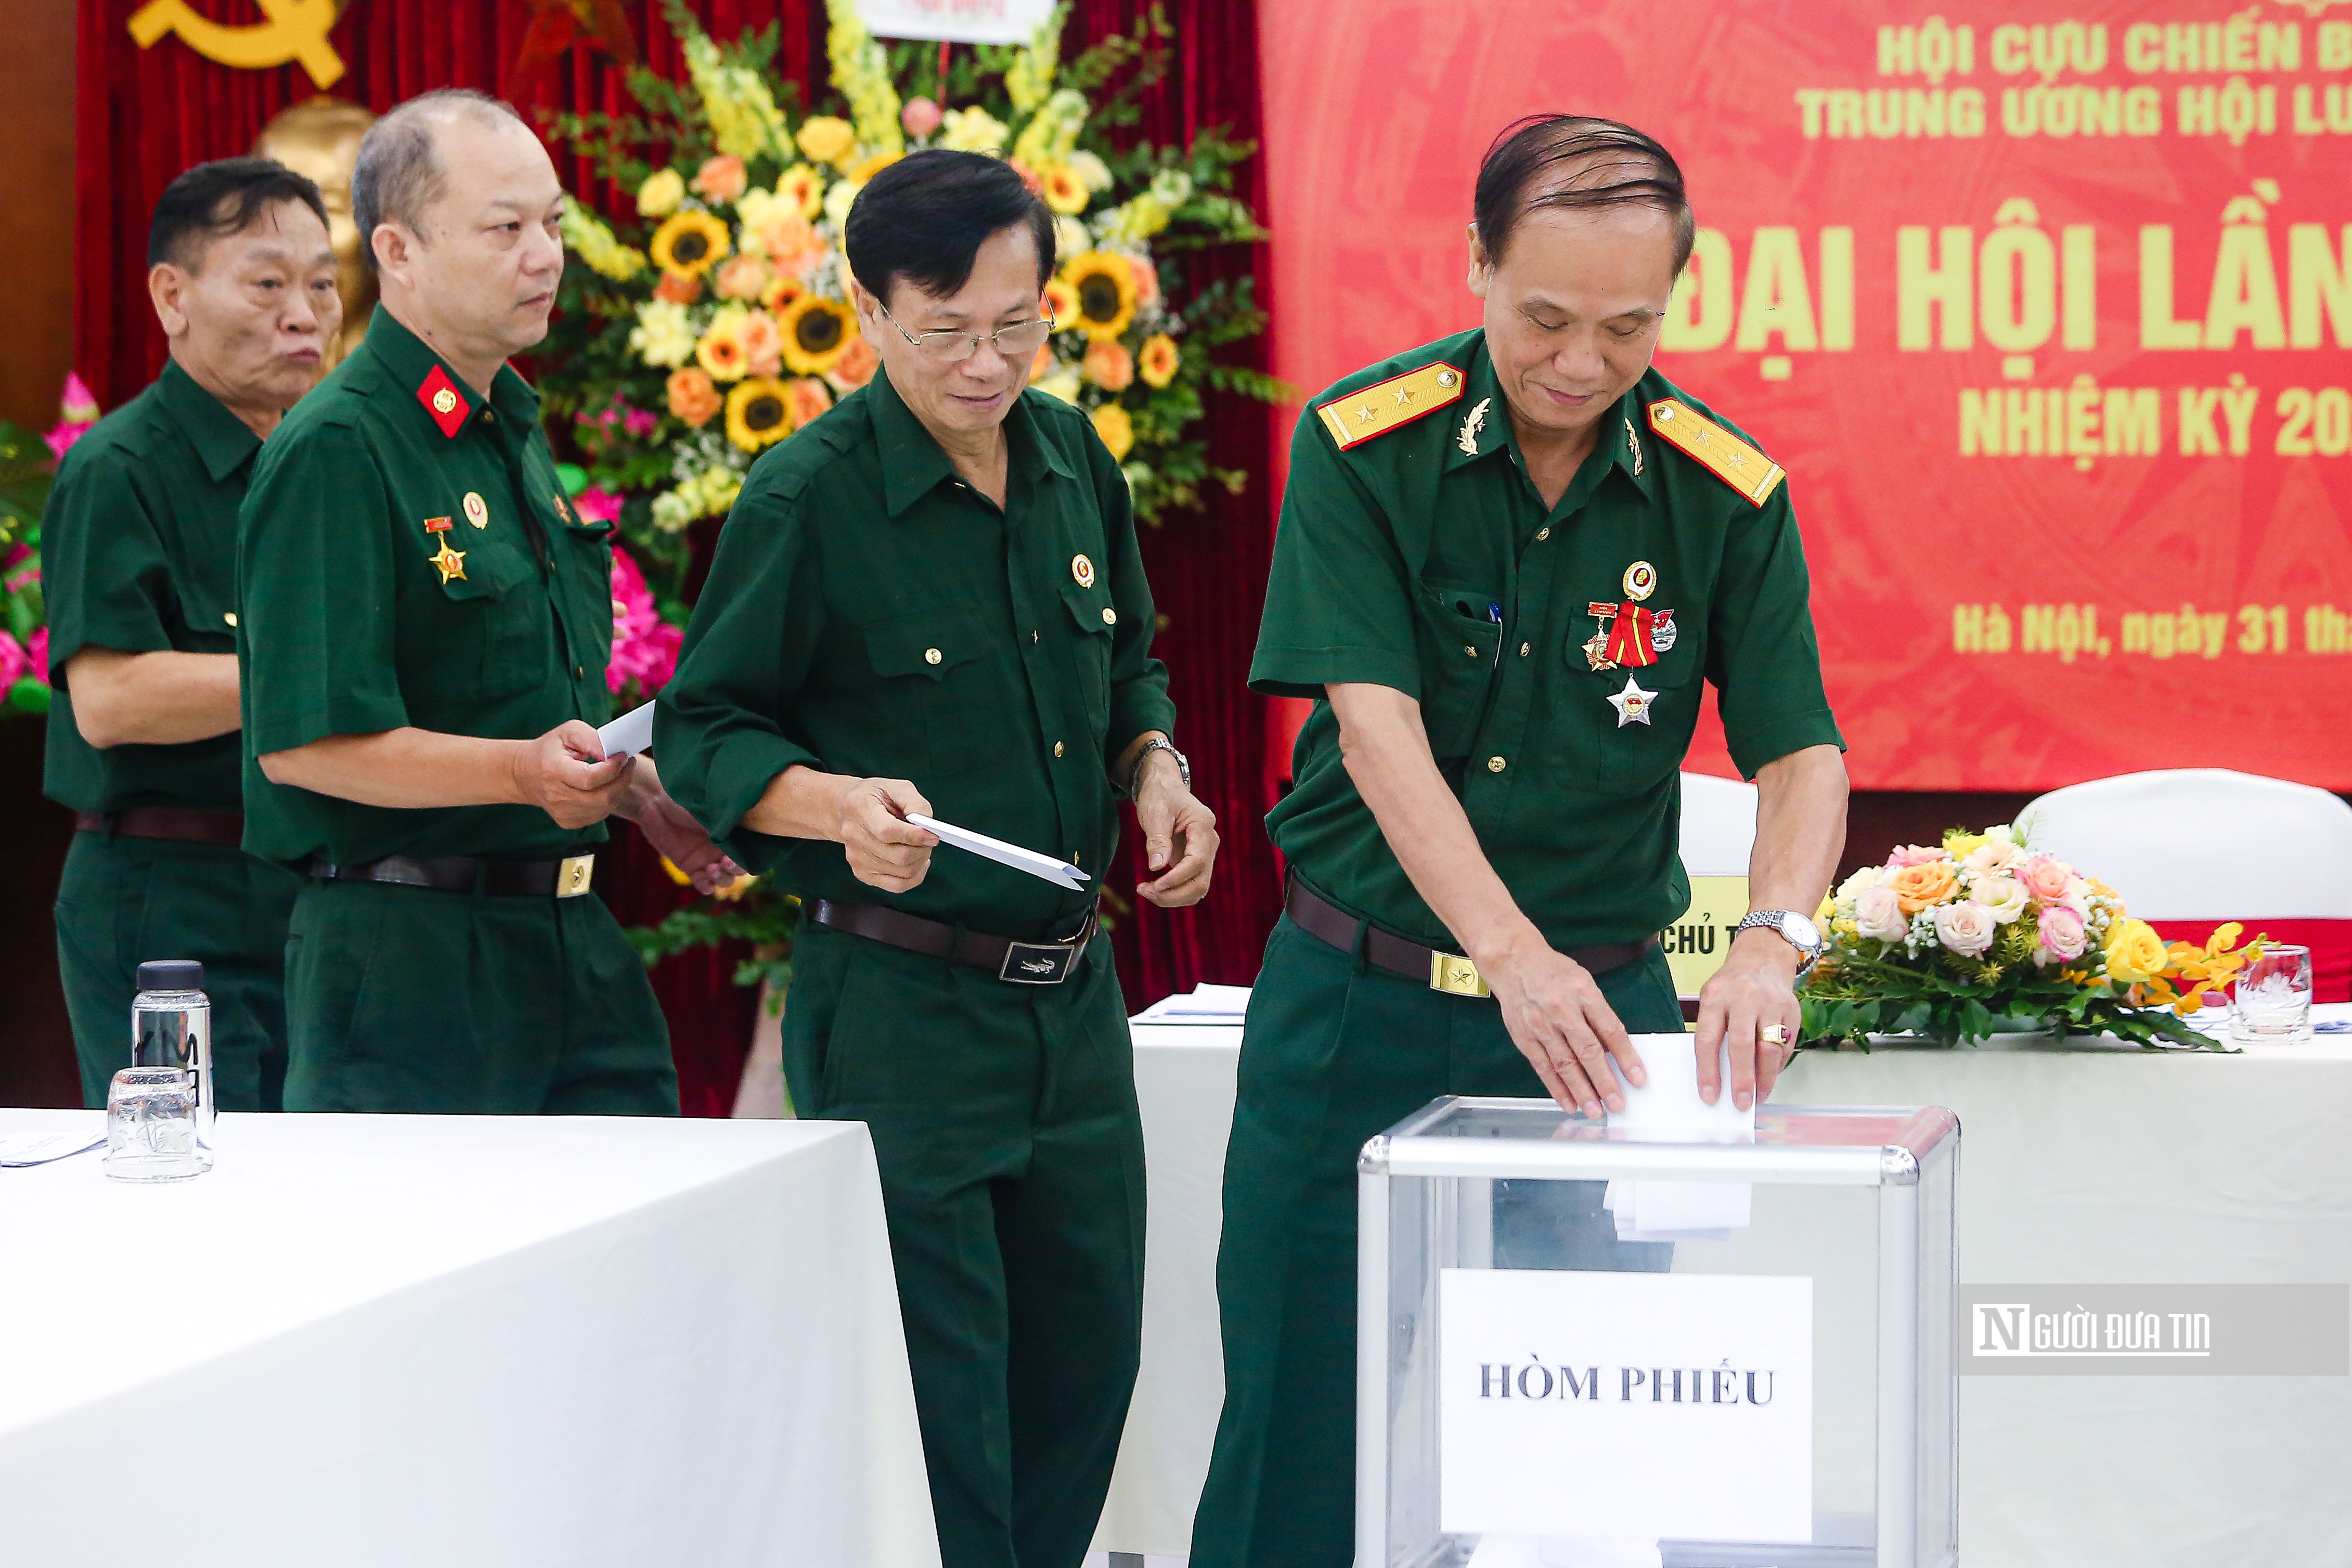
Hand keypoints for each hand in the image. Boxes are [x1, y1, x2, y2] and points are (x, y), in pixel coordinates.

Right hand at [514, 720, 635, 828]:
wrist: (525, 774)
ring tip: (616, 774)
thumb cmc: (550, 750)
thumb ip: (592, 739)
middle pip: (603, 797)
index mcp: (554, 770)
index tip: (623, 756)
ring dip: (617, 790)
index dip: (613, 768)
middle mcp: (557, 796)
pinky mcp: (568, 821)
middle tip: (627, 764)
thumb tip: (613, 753)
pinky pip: (599, 815)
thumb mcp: (568, 733)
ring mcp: (562, 812)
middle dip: (622, 779)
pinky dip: (607, 801)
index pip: (590, 778)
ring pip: (605, 808)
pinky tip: (603, 787)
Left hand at [617, 756, 744, 894]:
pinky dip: (706, 886)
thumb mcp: (706, 810)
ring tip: (710, 868)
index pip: (749, 852)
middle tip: (724, 861)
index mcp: (731, 833)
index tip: (736, 853)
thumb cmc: (683, 801)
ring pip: (725, 879)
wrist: (654, 805)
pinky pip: (704, 884)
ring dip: (721, 878)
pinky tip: (704, 881)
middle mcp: (722, 849)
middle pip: (740, 869)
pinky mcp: (691, 868)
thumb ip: (720, 825)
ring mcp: (707, 860)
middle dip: (736, 869)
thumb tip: (732, 835)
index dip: (747, 857)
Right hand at [834, 776, 936, 893]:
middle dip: (923, 849)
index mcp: (861, 809)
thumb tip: (930, 827)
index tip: (934, 835)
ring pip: (903, 872)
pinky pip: (897, 885)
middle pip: (899, 856)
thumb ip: (916, 804)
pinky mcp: (862, 873)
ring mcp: (857, 858)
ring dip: (920, 861)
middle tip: (930, 839)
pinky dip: (915, 876)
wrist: (844, 809)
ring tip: (921, 847)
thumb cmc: (875, 797)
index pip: (888, 831)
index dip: (915, 836)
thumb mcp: (896, 787)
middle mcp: (855, 836)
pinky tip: (917, 862)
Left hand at [1133, 751, 1217, 907]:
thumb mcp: (1155, 813)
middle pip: (1201, 881)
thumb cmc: (1160, 796)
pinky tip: (1153, 889)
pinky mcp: (1195, 862)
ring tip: (1145, 891)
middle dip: (1173, 894)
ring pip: (1197, 889)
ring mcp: (1204, 854)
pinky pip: (1190, 885)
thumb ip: (1157, 840)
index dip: (1177, 878)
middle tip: (1143, 891)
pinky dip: (1174, 893)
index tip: (1155, 885)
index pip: (1197, 861)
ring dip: (1173, 898)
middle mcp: (1209, 843)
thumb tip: (1157, 867)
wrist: (1165, 788)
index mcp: (1203, 826)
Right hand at [1475, 926, 1647, 1117]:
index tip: (1638, 1078)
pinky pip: (1543, 1067)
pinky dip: (1556, 1088)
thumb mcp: (1584, 983)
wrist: (1514, 962)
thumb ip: (1599, 1014)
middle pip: (1587, 1051)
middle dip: (1604, 1081)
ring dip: (1581, 1090)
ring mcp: (1541, 1025)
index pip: (1610, 1030)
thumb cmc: (1553, 973)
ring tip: (1595, 1110)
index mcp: (1584, 993)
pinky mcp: (1524, 1036)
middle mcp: (1562, 1009)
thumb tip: (1615, 1050)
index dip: (1626, 1057)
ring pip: (1564, 1064)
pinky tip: (1568, 1103)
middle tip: (1617, 1104)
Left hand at [1694, 927, 1803, 1109]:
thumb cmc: (1731, 985)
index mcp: (1715, 996)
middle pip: (1741, 1045)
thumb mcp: (1712, 998)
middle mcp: (1743, 997)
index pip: (1707, 1039)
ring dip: (1765, 1077)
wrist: (1762, 957)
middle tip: (1739, 1102)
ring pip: (1769, 1048)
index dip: (1708, 1071)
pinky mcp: (1791, 1009)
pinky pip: (1785, 1044)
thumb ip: (1713, 1030)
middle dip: (1741, 1079)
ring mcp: (1770, 1002)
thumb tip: (1717, 1075)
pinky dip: (1777, 1065)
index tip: (1709, 1095)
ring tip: (1758, 1095)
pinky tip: (1770, 1076)